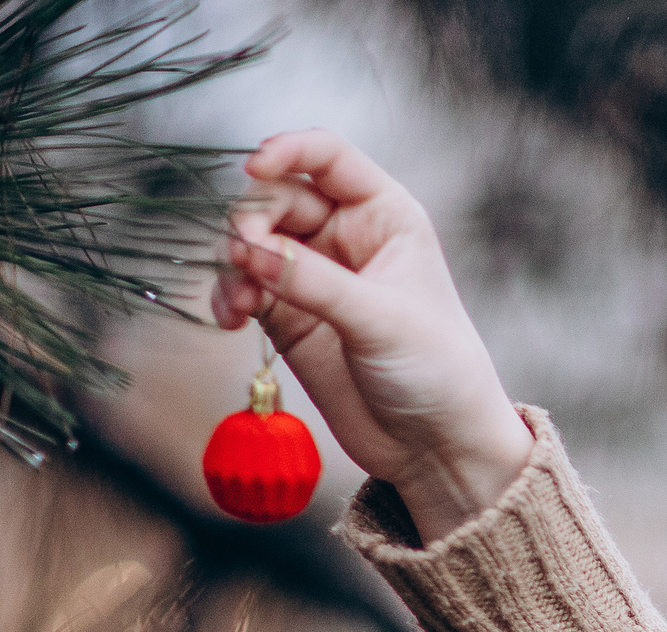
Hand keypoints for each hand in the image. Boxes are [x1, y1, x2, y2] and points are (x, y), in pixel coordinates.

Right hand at [213, 130, 535, 543]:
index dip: (287, 151)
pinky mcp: (290, 315)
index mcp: (387, 216)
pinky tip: (229, 320)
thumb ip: (311, 282)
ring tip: (239, 305)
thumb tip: (245, 248)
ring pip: (253, 241)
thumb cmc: (437, 372)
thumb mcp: (380, 320)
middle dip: (253, 220)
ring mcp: (315, 275)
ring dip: (233, 262)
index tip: (254, 168)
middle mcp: (347, 236)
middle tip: (245, 258)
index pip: (328, 157)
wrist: (437, 446)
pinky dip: (229, 295)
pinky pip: (244, 287)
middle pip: (278, 197)